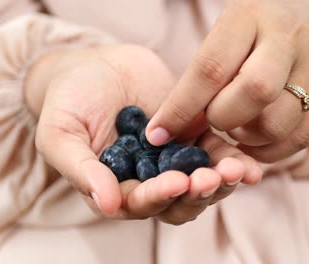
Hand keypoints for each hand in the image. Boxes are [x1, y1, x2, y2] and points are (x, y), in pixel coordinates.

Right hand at [26, 45, 261, 223]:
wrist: (95, 66)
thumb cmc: (68, 101)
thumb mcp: (59, 133)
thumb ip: (79, 169)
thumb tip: (107, 203)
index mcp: (117, 188)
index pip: (140, 204)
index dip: (159, 197)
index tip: (176, 182)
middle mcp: (149, 180)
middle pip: (179, 202)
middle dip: (197, 193)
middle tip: (211, 178)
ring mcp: (174, 159)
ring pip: (203, 183)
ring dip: (222, 182)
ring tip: (237, 170)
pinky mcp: (194, 135)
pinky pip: (216, 153)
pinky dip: (233, 160)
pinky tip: (249, 163)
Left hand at [146, 0, 308, 162]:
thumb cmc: (255, 32)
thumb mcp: (225, 36)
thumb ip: (201, 77)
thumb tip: (168, 131)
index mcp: (249, 16)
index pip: (210, 69)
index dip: (181, 108)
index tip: (158, 135)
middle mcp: (289, 36)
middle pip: (252, 94)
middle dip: (221, 120)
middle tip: (214, 121)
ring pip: (276, 123)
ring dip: (246, 138)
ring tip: (237, 126)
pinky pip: (300, 139)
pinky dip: (268, 151)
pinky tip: (255, 140)